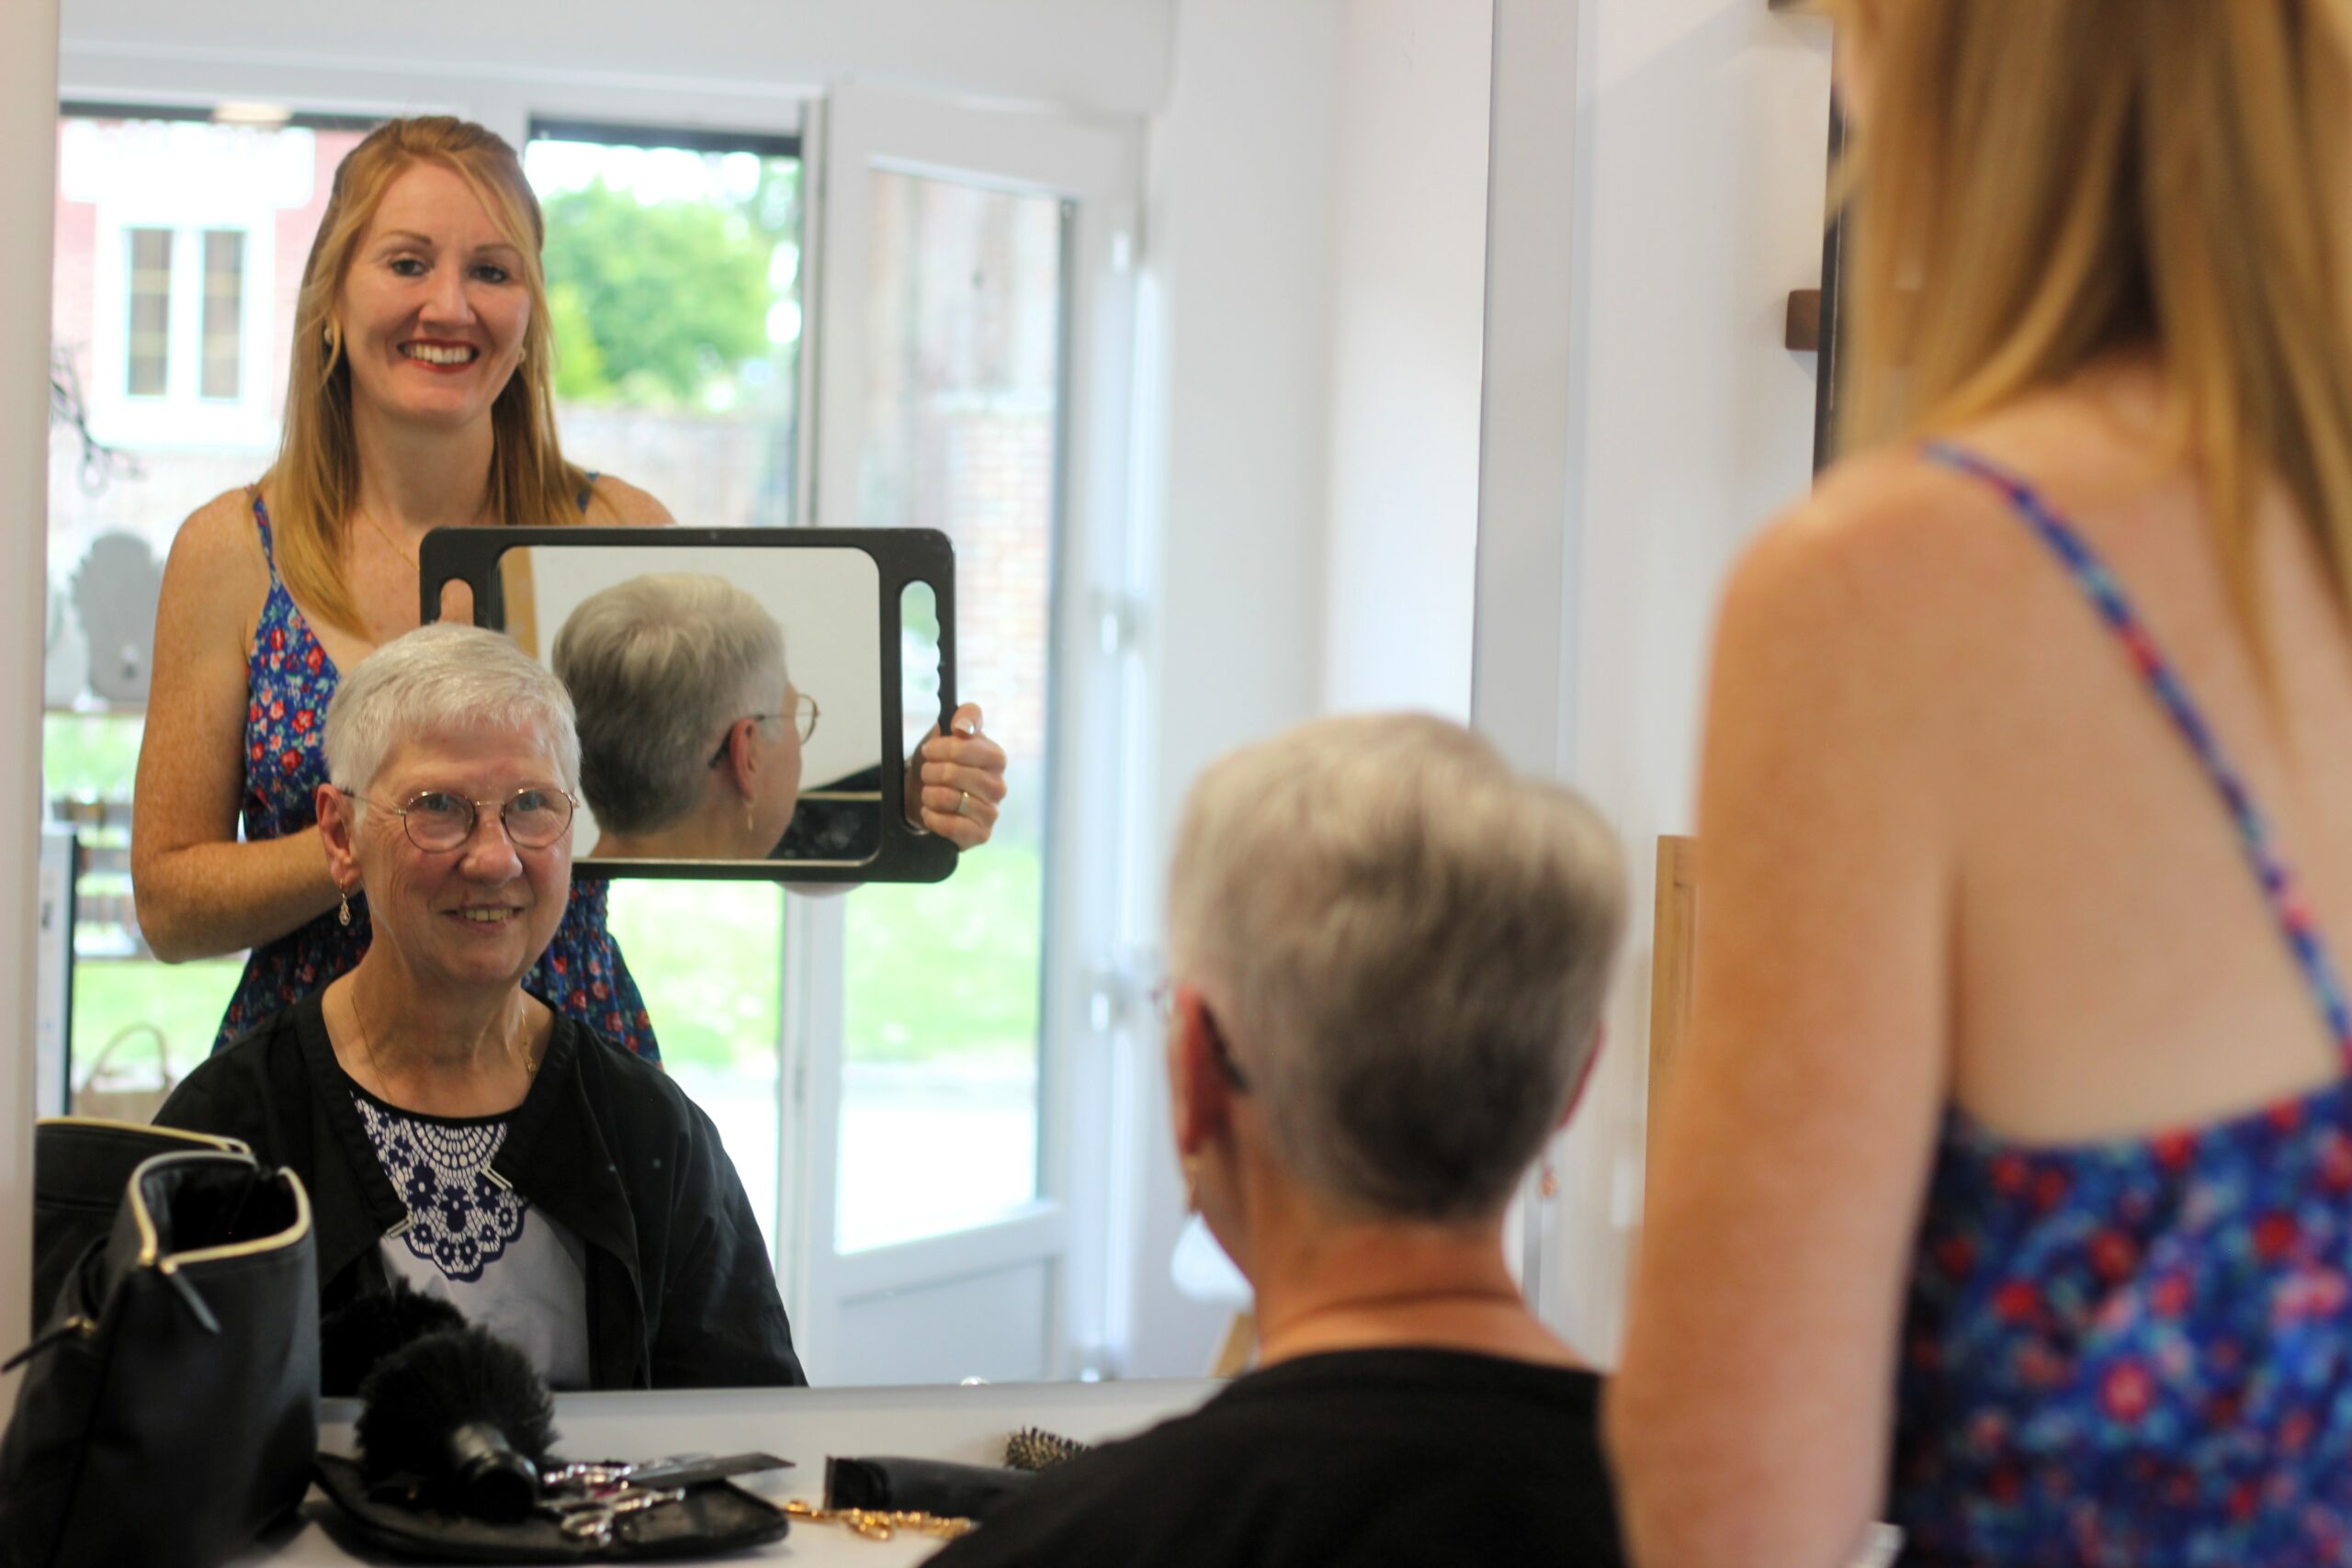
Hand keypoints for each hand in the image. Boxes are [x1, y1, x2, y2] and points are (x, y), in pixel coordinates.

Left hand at [911, 703, 1006, 849]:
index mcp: (995, 759)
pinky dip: (934, 817)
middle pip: (961, 775)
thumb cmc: (939, 763)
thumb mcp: (947, 732)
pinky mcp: (980, 835)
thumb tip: (963, 727)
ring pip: (954, 799)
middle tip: (926, 772)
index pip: (979, 750)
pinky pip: (953, 827)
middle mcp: (998, 786)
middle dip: (933, 772)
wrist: (922, 797)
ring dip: (930, 794)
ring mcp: (991, 813)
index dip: (949, 749)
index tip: (929, 750)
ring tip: (928, 793)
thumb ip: (965, 716)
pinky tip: (931, 812)